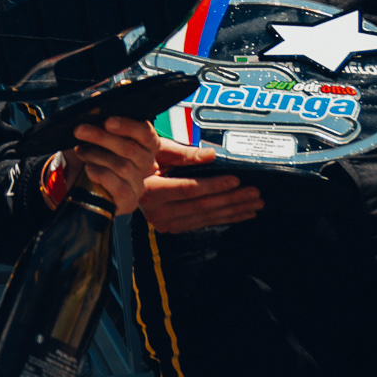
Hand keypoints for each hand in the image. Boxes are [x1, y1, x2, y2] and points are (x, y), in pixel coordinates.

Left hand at [64, 118, 160, 218]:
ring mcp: (139, 185)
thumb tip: (101, 120)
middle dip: (102, 137)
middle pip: (131, 148)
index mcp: (144, 146)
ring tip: (81, 152)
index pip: (146, 133)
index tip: (107, 121)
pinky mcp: (129, 201)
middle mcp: (146, 165)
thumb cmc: (88, 156)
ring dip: (96, 155)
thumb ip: (106, 128)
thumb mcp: (97, 138)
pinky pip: (118, 186)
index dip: (128, 126)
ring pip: (122, 166)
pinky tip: (88, 170)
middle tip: (80, 130)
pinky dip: (99, 174)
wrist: (73, 183)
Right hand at [139, 136, 263, 233]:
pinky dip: (223, 218)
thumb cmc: (139, 160)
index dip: (214, 185)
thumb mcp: (156, 150)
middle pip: (201, 206)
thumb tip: (210, 155)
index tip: (235, 180)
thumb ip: (184, 154)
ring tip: (253, 204)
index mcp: (151, 190)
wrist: (122, 179)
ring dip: (232, 211)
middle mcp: (157, 211)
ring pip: (205, 217)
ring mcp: (164, 222)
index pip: (189, 189)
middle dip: (231, 199)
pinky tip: (240, 214)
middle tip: (254, 193)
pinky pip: (202, 223)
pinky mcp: (172, 226)